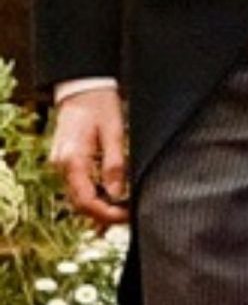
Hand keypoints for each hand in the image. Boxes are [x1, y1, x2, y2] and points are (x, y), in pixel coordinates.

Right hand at [49, 91, 130, 227]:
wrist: (82, 87)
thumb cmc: (100, 105)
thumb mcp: (114, 133)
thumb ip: (115, 165)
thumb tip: (118, 195)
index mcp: (73, 160)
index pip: (86, 201)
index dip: (106, 214)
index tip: (127, 216)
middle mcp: (62, 166)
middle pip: (80, 203)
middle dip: (103, 214)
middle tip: (129, 216)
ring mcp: (61, 164)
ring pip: (78, 196)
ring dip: (99, 206)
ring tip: (123, 209)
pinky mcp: (65, 161)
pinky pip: (78, 186)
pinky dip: (94, 195)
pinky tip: (111, 197)